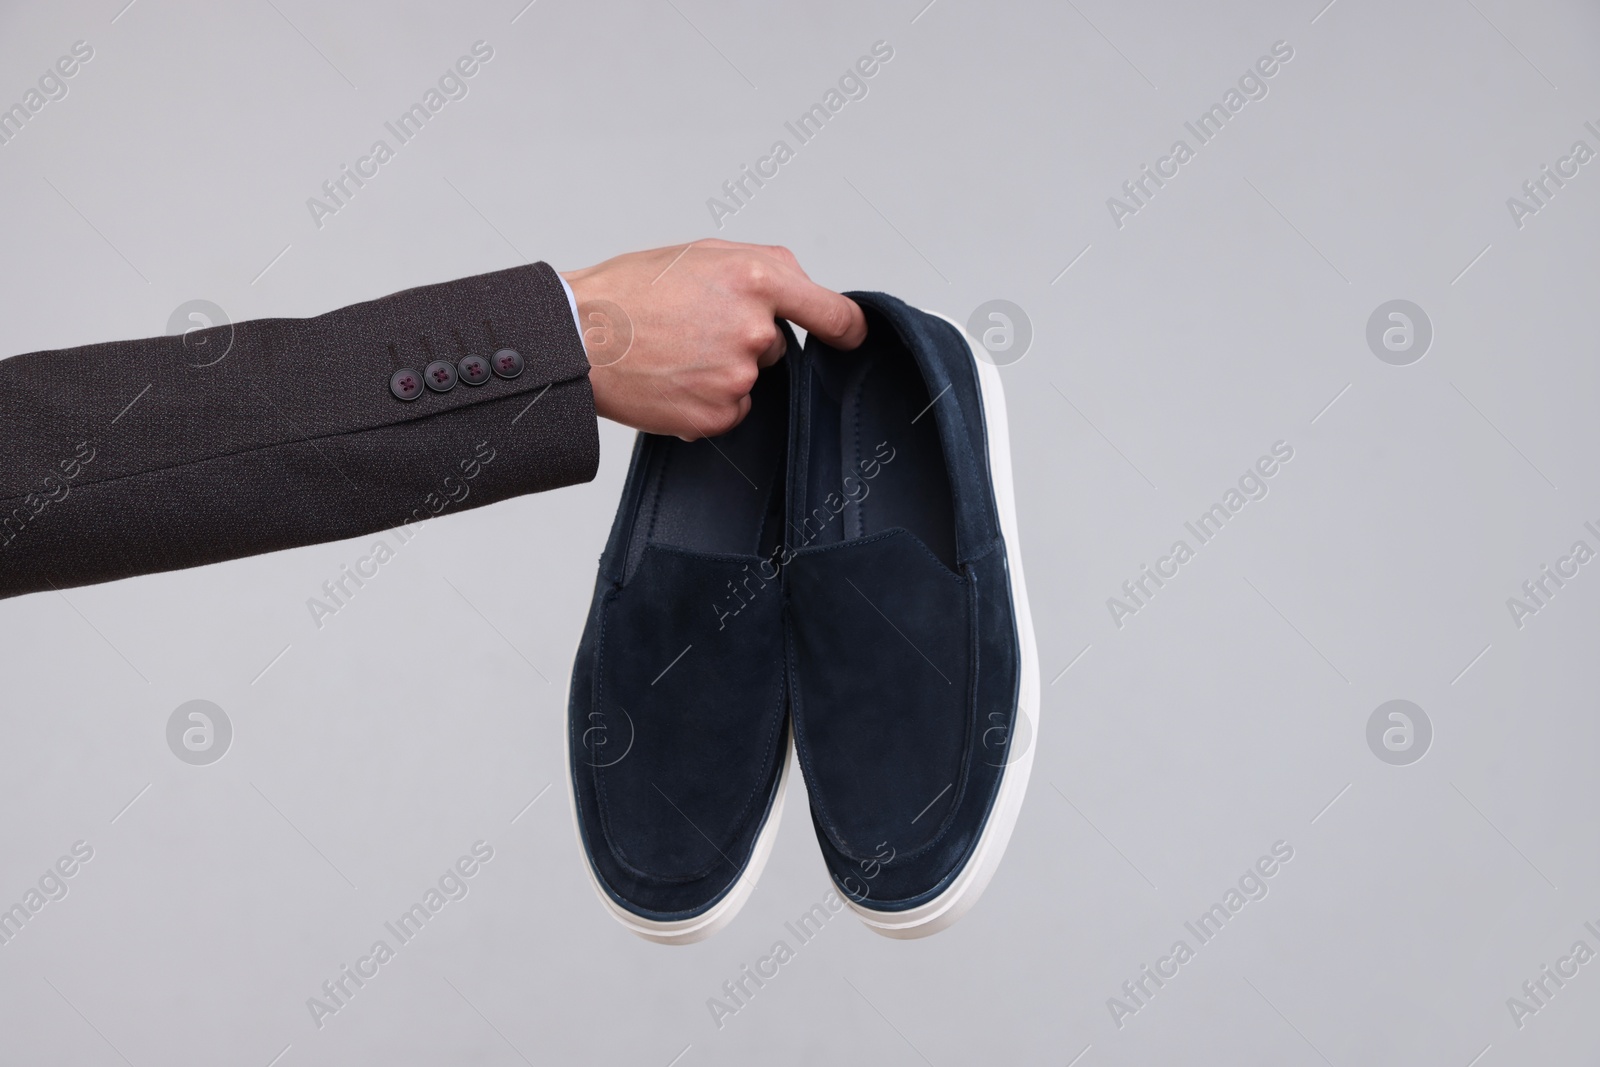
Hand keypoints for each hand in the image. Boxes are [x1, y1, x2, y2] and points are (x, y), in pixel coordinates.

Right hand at [561, 239, 866, 438]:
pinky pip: (730, 409)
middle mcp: (755, 330)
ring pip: (751, 378)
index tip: (851, 335)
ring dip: (723, 370)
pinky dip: (706, 400)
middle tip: (693, 327)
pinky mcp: (717, 414)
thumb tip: (802, 291)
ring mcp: (737, 377)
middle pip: (777, 345)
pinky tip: (672, 380)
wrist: (577, 338)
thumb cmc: (630, 292)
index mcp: (756, 279)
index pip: (832, 312)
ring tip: (674, 352)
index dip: (846, 327)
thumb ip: (763, 268)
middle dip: (746, 338)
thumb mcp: (703, 254)